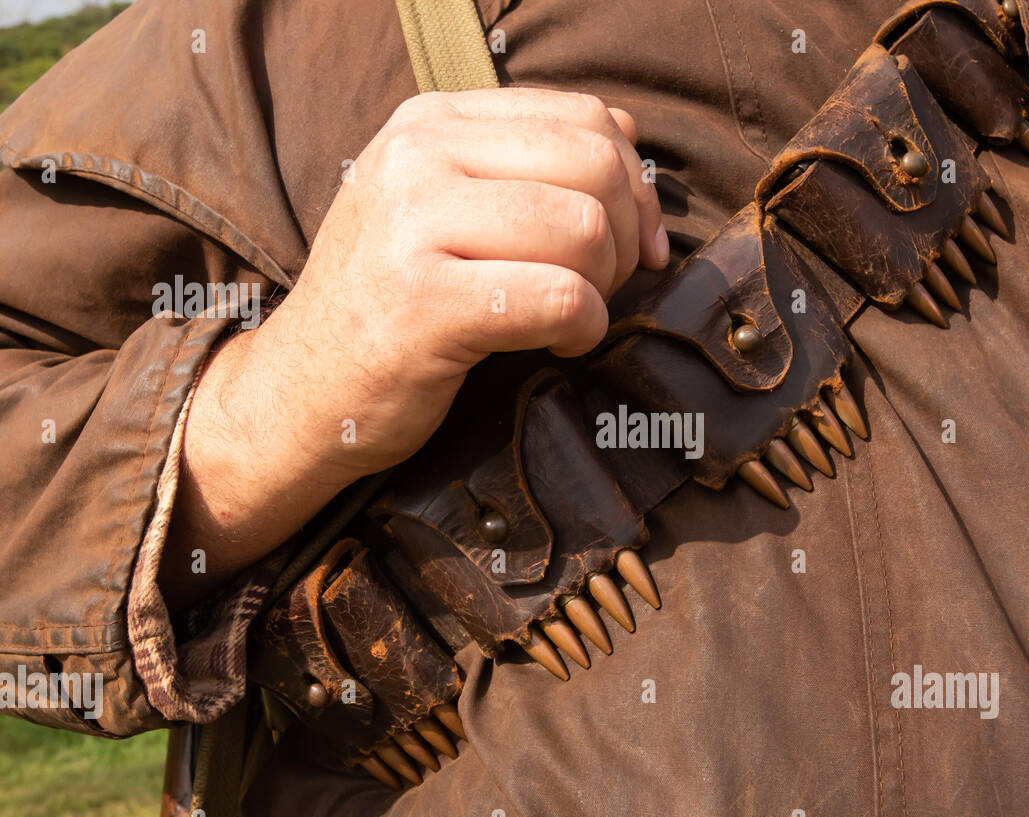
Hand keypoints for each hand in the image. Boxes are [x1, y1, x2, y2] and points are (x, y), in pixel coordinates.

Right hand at [160, 88, 666, 605]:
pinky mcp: (426, 302)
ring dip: (602, 287)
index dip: (632, 184)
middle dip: (624, 237)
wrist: (301, 393)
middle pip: (596, 168)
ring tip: (566, 317)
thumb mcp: (441, 206)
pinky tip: (555, 345)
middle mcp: (417, 156)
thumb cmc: (389, 304)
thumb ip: (525, 161)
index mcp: (430, 123)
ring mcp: (414, 225)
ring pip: (585, 230)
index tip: (633, 243)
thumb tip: (625, 129)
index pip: (581, 118)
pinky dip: (582, 330)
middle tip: (598, 287)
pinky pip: (562, 298)